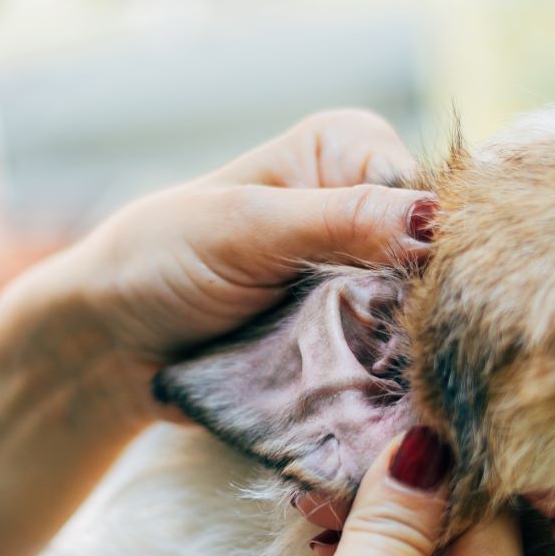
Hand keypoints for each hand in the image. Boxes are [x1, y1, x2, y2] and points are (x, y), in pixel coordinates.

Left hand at [38, 109, 434, 374]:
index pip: (436, 194)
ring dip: (414, 354)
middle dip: (432, 307)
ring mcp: (369, 282)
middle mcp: (372, 209)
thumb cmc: (159, 261)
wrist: (111, 347)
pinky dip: (395, 384)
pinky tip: (395, 404)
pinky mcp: (358, 343)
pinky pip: (400, 363)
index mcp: (352, 150)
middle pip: (442, 262)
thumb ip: (340, 221)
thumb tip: (432, 221)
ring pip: (429, 320)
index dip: (443, 246)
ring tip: (397, 382)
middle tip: (407, 349)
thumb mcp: (246, 230)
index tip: (431, 296)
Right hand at [135, 427, 554, 555]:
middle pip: (529, 540)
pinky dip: (373, 531)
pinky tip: (320, 499)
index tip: (522, 430)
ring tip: (353, 448)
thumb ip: (398, 526)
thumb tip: (433, 437)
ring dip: (409, 500)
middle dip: (473, 477)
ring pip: (457, 544)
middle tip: (416, 408)